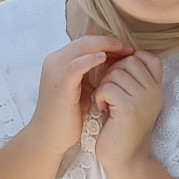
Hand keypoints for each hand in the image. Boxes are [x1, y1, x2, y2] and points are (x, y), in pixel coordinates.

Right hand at [30, 35, 127, 154]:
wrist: (49, 137)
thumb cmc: (68, 117)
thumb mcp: (83, 90)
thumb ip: (93, 76)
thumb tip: (116, 66)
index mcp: (60, 61)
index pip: (86, 43)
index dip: (107, 43)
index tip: (127, 49)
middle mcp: (55, 61)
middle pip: (85, 41)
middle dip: (109, 42)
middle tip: (129, 48)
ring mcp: (55, 70)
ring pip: (81, 47)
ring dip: (104, 47)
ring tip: (124, 50)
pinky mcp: (59, 83)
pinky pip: (76, 65)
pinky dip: (91, 59)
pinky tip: (106, 58)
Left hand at [93, 51, 164, 170]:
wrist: (126, 161)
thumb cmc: (123, 129)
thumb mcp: (133, 100)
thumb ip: (131, 80)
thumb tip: (114, 55)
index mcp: (156, 87)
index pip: (146, 56)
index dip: (127, 61)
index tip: (117, 80)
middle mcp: (155, 91)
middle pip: (128, 61)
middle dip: (111, 73)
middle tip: (108, 93)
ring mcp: (144, 99)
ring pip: (116, 72)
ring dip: (103, 86)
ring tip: (106, 102)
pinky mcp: (130, 109)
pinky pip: (108, 87)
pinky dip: (99, 96)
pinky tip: (102, 109)